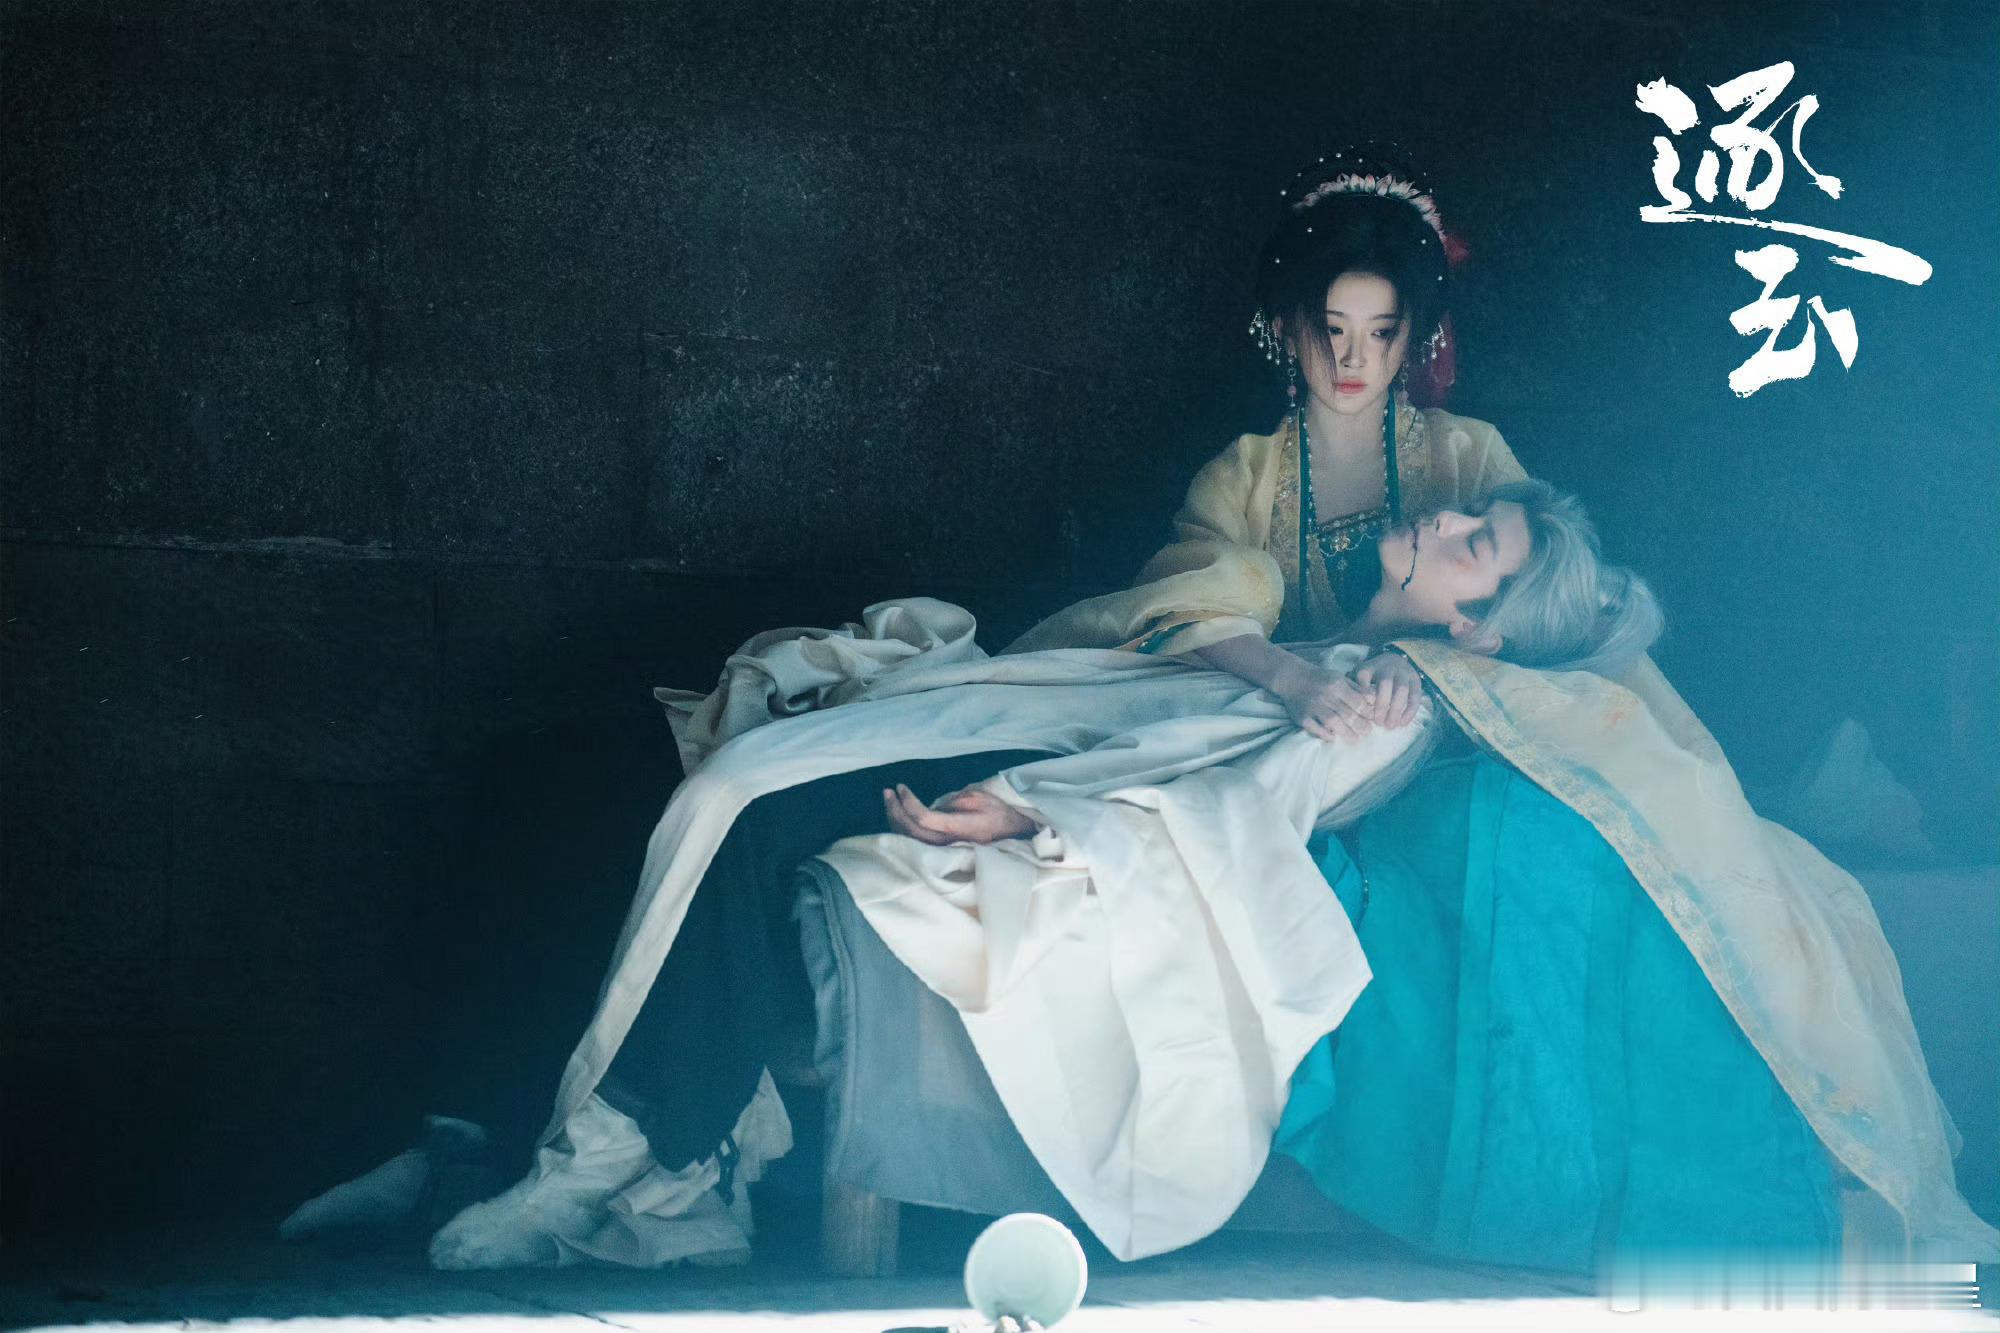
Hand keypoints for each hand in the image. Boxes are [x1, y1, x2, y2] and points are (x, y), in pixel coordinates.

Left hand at [882, 783, 1037, 845]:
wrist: (1013, 835)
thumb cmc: (998, 814)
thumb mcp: (978, 798)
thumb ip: (952, 800)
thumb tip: (932, 805)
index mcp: (956, 828)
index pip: (923, 818)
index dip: (908, 803)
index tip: (901, 786)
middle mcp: (946, 843)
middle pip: (910, 831)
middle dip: (894, 810)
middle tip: (888, 791)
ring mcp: (942, 850)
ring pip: (909, 839)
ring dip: (895, 819)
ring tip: (889, 800)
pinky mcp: (941, 851)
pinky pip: (914, 842)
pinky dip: (902, 828)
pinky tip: (898, 815)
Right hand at [1272, 659, 1378, 742]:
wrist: (1292, 677)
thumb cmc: (1320, 678)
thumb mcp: (1339, 677)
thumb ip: (1356, 689)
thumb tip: (1374, 700)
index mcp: (1337, 685)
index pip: (1357, 702)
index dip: (1367, 712)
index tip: (1372, 719)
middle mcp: (1326, 697)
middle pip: (1347, 715)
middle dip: (1360, 725)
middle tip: (1367, 732)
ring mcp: (1313, 708)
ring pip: (1333, 723)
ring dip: (1346, 733)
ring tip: (1354, 739)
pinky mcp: (1302, 717)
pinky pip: (1316, 729)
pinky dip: (1325, 734)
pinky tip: (1333, 738)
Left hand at [1348, 651, 1423, 728]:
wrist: (1395, 660)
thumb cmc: (1373, 675)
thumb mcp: (1361, 677)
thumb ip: (1354, 688)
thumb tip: (1347, 706)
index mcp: (1371, 666)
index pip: (1364, 675)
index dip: (1362, 689)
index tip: (1360, 705)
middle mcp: (1388, 668)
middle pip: (1385, 683)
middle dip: (1382, 705)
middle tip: (1378, 723)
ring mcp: (1403, 673)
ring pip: (1402, 690)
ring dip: (1396, 710)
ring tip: (1390, 725)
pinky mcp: (1416, 681)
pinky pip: (1415, 697)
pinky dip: (1410, 711)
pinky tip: (1402, 723)